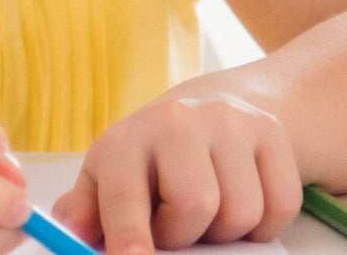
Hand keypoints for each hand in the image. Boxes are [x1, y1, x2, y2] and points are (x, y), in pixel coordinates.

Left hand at [51, 92, 303, 254]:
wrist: (206, 110)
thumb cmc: (149, 158)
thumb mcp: (108, 177)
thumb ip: (86, 210)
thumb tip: (66, 232)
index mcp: (127, 139)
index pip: (127, 193)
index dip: (129, 234)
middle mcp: (177, 121)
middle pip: (195, 204)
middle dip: (186, 236)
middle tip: (175, 228)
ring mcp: (228, 122)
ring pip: (241, 211)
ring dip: (226, 232)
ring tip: (205, 212)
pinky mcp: (271, 133)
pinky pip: (280, 207)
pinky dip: (263, 225)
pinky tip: (239, 199)